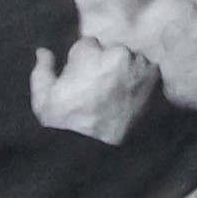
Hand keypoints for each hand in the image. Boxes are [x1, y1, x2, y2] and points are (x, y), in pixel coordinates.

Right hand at [29, 32, 165, 144]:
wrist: (98, 151)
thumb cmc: (66, 126)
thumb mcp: (43, 100)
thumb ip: (42, 70)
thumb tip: (42, 51)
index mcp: (88, 51)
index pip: (88, 45)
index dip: (83, 64)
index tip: (82, 80)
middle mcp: (115, 51)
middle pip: (110, 50)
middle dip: (105, 65)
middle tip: (100, 91)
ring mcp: (137, 63)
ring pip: (130, 59)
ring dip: (125, 71)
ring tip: (116, 97)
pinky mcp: (154, 78)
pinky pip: (147, 71)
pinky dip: (141, 81)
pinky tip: (130, 99)